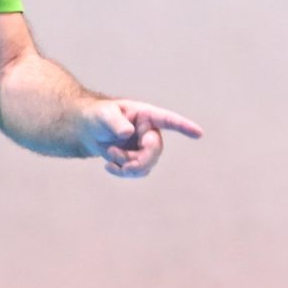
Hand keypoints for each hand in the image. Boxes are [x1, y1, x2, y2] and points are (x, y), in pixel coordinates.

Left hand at [74, 97, 204, 178]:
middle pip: (155, 151)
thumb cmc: (97, 116)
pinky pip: (138, 172)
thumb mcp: (103, 115)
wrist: (88, 131)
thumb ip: (115, 122)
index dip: (183, 127)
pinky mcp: (139, 159)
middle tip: (114, 156)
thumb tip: (128, 132)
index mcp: (146, 115)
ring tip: (109, 156)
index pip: (168, 121)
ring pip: (147, 165)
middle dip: (136, 159)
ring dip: (127, 165)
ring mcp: (145, 147)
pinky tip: (109, 166)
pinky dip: (123, 172)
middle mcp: (150, 131)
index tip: (198, 133)